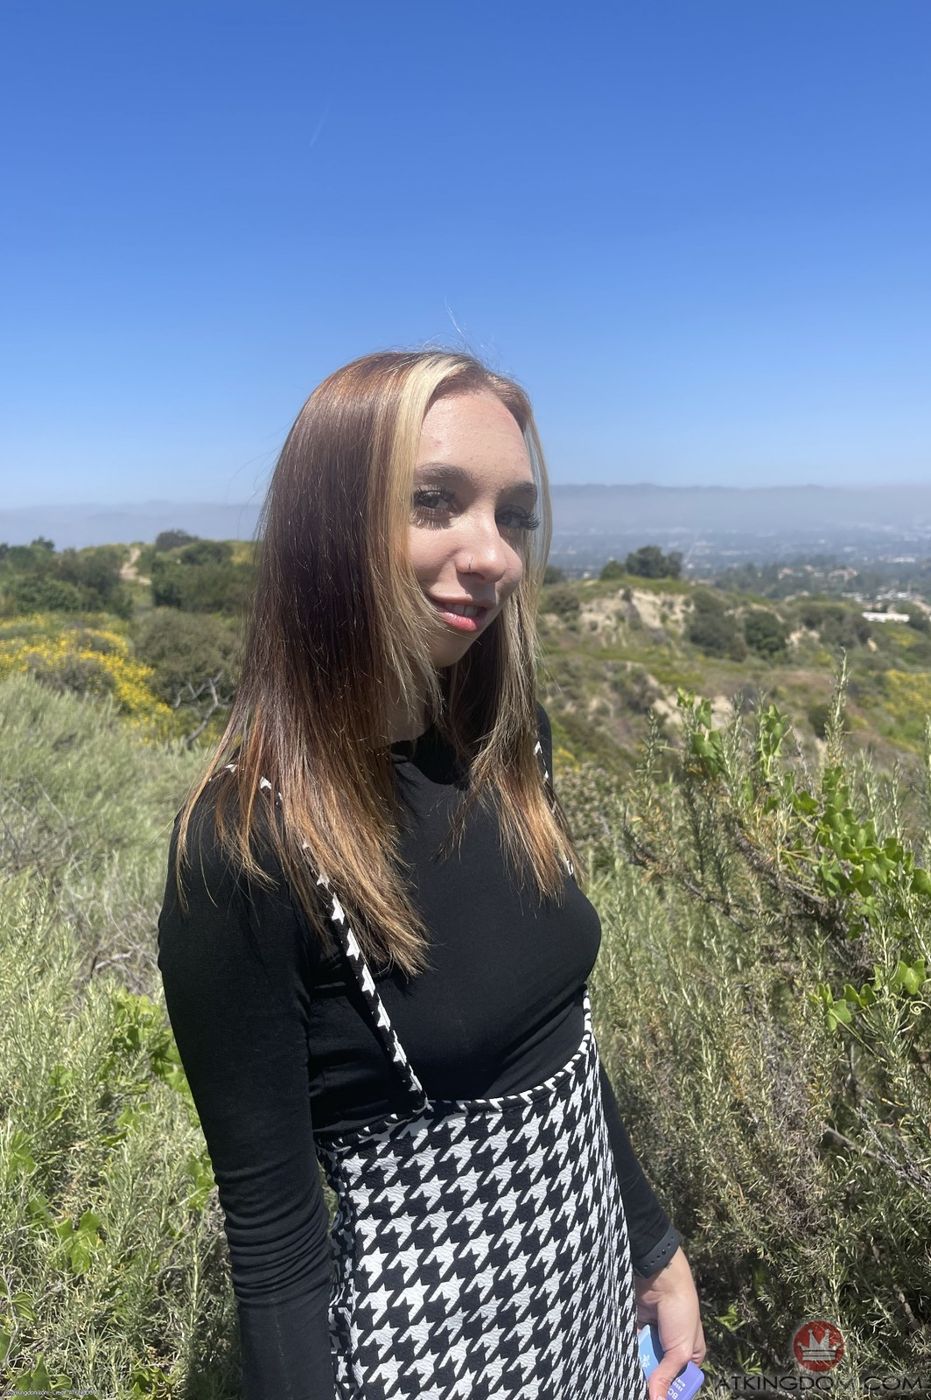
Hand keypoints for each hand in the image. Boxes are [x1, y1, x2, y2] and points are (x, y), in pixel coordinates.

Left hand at [634, 1247, 705, 1399]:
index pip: (681, 1380)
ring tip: (627, 1380)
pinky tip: (619, 1364)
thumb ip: (667, 1376)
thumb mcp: (681, 1350)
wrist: (659, 1276)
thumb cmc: (680, 1310)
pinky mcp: (637, 1327)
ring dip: (637, 1367)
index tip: (657, 1399)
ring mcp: (653, 1337)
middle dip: (651, 1381)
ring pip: (644, 1361)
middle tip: (640, 1390)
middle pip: (661, 1373)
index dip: (671, 1391)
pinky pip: (631, 1347)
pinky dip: (627, 1353)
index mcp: (691, 1353)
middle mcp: (672, 1346)